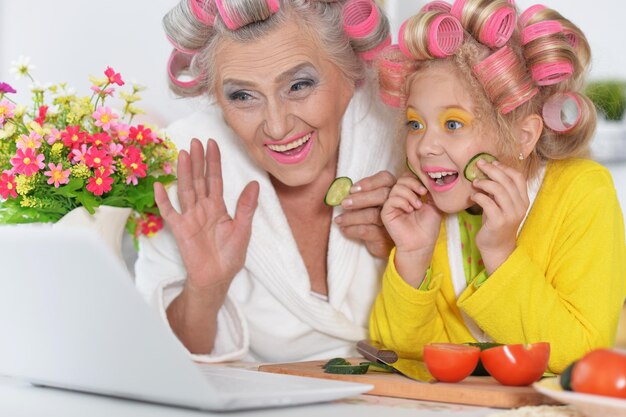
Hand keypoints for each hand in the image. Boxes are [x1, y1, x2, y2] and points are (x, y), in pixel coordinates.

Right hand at [154, 138, 258, 300]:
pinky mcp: (180, 229)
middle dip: (198, 160)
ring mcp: (190, 217)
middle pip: (199, 180)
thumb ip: (246, 207)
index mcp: (218, 207)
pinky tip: (159, 185)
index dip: (213, 162)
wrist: (217, 278)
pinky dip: (163, 200)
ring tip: (183, 154)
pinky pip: (169, 212)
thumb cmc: (230, 256)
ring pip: (185, 190)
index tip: (212, 143)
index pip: (215, 179)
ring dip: (184, 172)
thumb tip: (255, 184)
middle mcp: (203, 208)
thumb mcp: (243, 229)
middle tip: (195, 141)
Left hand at [334, 170, 394, 258]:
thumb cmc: (371, 219)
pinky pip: (367, 231)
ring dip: (352, 217)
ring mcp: (392, 221)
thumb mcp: (368, 204)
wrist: (381, 244)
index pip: (385, 179)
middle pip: (382, 195)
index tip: (352, 189)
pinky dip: (352, 229)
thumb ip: (359, 194)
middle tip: (344, 203)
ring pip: (373, 214)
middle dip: (360, 199)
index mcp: (391, 191)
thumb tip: (340, 190)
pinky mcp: (385, 237)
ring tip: (338, 220)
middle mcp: (395, 204)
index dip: (369, 182)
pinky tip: (344, 229)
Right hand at [380, 173, 442, 285]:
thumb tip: (427, 177)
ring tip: (417, 206)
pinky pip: (391, 199)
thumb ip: (429, 190)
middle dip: (413, 183)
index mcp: (409, 194)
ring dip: (409, 194)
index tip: (426, 188)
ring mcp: (391, 205)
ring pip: (396, 188)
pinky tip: (409, 210)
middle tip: (422, 193)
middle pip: (401, 179)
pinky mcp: (385, 213)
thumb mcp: (434, 204)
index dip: (416, 178)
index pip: (408, 177)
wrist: (422, 244)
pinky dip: (402, 202)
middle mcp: (399, 198)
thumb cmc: (428, 227)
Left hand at [471, 159, 528, 273]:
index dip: (504, 168)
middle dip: (491, 170)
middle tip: (479, 165)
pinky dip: (479, 196)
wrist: (497, 248)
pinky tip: (473, 197)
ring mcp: (510, 214)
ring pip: (499, 190)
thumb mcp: (500, 205)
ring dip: (484, 183)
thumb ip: (498, 191)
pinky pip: (488, 203)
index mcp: (523, 199)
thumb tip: (486, 172)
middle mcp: (520, 206)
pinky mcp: (499, 222)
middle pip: (507, 181)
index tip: (491, 163)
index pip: (518, 177)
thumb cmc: (497, 223)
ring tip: (474, 183)